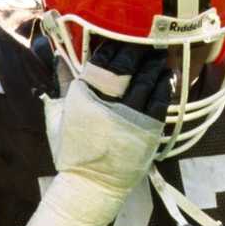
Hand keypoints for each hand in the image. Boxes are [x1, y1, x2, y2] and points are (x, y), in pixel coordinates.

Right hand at [17, 41, 170, 225]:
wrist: (92, 186)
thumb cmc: (73, 152)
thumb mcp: (59, 116)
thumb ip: (63, 83)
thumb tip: (60, 56)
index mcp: (85, 96)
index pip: (102, 61)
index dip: (113, 47)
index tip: (120, 39)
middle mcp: (108, 103)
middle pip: (128, 67)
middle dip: (138, 52)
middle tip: (146, 42)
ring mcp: (131, 116)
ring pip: (147, 81)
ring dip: (154, 66)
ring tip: (159, 56)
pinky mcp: (148, 130)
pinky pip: (160, 102)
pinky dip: (164, 87)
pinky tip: (165, 78)